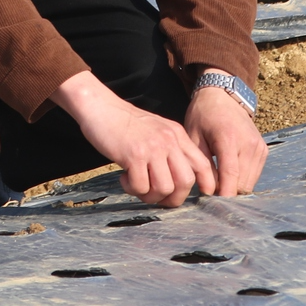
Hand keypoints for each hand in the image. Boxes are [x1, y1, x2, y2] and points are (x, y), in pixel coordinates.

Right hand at [53, 72, 216, 207]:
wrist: (100, 107)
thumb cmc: (125, 123)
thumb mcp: (156, 130)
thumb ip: (170, 150)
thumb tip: (177, 182)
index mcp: (177, 135)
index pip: (202, 164)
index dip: (206, 184)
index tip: (201, 196)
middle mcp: (169, 141)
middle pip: (186, 182)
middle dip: (173, 198)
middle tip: (156, 197)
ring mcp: (152, 147)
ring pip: (164, 188)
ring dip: (149, 195)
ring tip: (137, 185)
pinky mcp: (134, 154)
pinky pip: (140, 186)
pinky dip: (131, 188)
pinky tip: (123, 177)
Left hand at [186, 82, 267, 195]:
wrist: (222, 96)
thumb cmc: (203, 115)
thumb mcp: (194, 136)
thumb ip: (201, 165)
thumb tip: (208, 192)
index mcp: (229, 138)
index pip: (231, 175)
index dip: (223, 196)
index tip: (213, 210)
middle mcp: (249, 143)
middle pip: (242, 183)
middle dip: (227, 193)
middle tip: (210, 197)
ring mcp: (259, 147)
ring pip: (250, 183)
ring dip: (235, 188)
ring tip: (218, 186)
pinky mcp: (264, 150)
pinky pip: (254, 175)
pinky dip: (242, 180)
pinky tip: (228, 175)